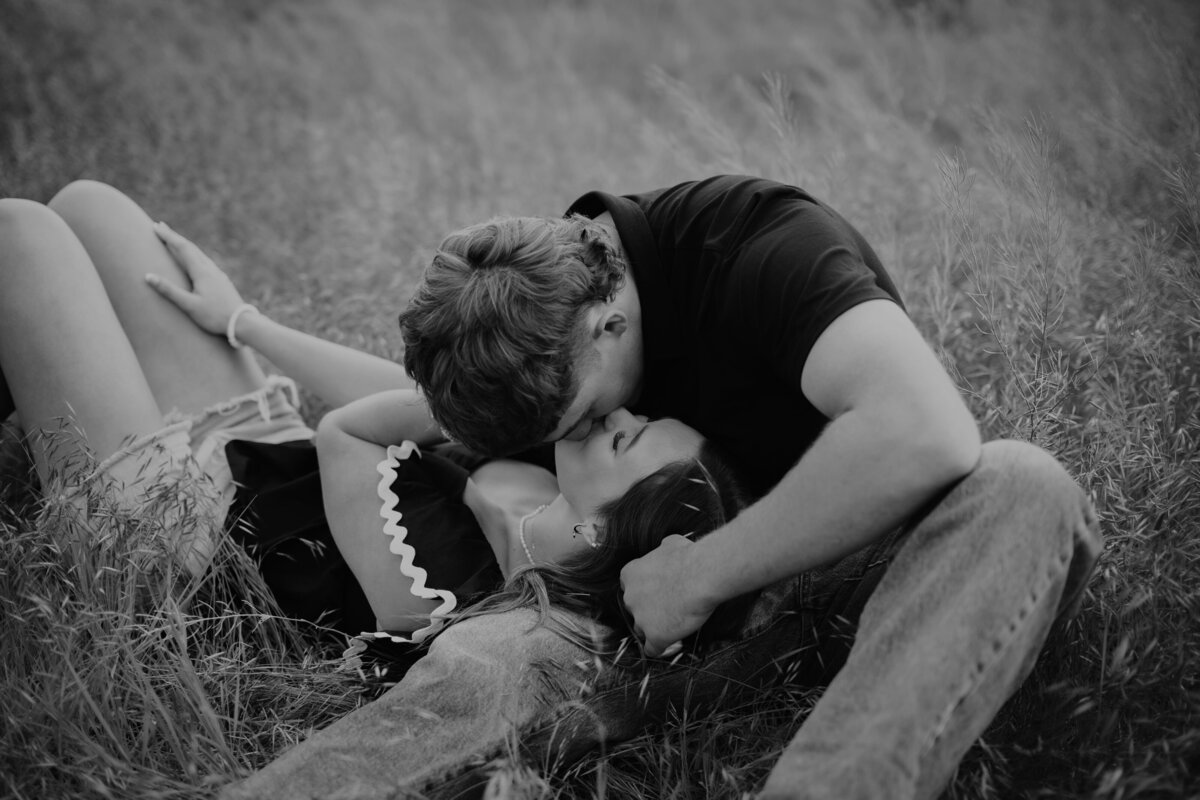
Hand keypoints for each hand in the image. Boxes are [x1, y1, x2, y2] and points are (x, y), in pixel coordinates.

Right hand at [145, 221, 247, 335]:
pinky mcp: (222, 281)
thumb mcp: (189, 305)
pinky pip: (206, 262)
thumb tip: (148, 276)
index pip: (182, 248)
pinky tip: (196, 261)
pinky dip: (195, 255)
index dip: (168, 236)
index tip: (155, 226)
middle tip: (160, 226)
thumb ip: (169, 291)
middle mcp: (211, 269)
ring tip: (175, 241)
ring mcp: (218, 274)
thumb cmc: (215, 316)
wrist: (242, 322)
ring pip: (199, 254)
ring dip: (185, 245)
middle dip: (174, 237)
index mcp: (201, 272)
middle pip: (191, 248)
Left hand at [619, 534, 715, 657]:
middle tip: (668, 607)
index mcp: (630, 575)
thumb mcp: (671, 544)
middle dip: (648, 610)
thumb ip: (662, 551)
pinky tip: (669, 645)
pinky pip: (652, 649)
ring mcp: (641, 619)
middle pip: (635, 609)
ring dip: (654, 628)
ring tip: (673, 626)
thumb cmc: (688, 557)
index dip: (645, 591)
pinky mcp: (655, 636)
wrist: (700, 576)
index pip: (630, 587)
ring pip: (642, 629)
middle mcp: (630, 598)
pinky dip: (660, 648)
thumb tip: (666, 547)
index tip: (658, 592)